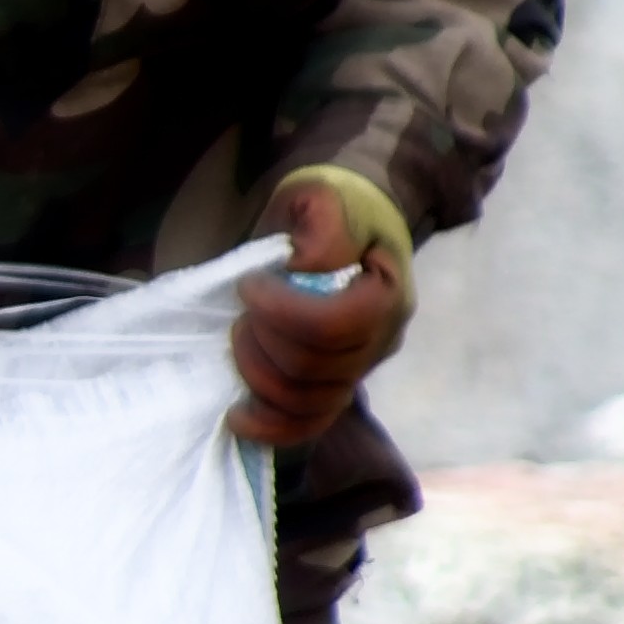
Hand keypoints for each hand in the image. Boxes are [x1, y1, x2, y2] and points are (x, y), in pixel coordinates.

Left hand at [228, 178, 411, 447]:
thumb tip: (307, 269)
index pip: (336, 324)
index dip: (282, 313)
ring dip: (258, 376)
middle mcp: (384, 338)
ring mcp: (362, 369)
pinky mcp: (338, 388)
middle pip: (316, 368)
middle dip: (262, 342)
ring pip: (308, 402)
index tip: (248, 285)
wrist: (350, 224)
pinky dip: (271, 428)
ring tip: (238, 340)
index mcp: (386, 291)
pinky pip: (309, 425)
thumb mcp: (321, 195)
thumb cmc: (332, 209)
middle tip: (240, 312)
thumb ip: (321, 224)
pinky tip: (237, 416)